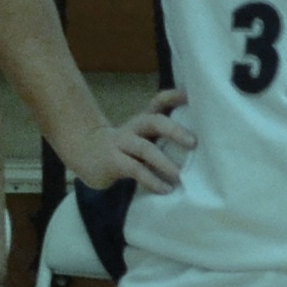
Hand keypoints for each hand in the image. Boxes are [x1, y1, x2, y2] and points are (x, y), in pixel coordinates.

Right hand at [70, 88, 195, 193]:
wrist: (86, 153)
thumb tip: (199, 146)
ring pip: (144, 148)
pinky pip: (134, 169)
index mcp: (144, 119)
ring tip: (180, 175)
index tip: (189, 96)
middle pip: (154, 121)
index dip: (173, 97)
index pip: (158, 102)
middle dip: (174, 130)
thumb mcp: (143, 137)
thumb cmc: (125, 147)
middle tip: (194, 143)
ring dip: (164, 162)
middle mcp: (134, 127)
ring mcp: (121, 143)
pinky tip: (165, 189)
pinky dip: (151, 180)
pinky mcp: (113, 161)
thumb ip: (162, 136)